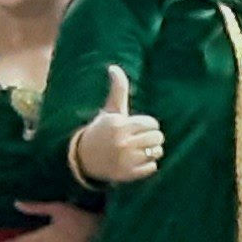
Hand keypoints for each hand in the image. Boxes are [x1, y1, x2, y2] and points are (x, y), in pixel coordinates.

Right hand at [74, 65, 163, 184]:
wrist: (83, 159)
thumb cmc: (102, 131)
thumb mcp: (110, 111)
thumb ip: (117, 90)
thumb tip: (113, 67)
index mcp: (118, 125)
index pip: (152, 123)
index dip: (146, 125)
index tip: (135, 127)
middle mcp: (121, 142)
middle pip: (158, 137)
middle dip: (150, 138)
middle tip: (137, 140)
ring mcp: (125, 160)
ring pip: (157, 152)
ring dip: (151, 151)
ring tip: (137, 150)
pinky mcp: (128, 174)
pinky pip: (153, 167)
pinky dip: (147, 165)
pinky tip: (134, 162)